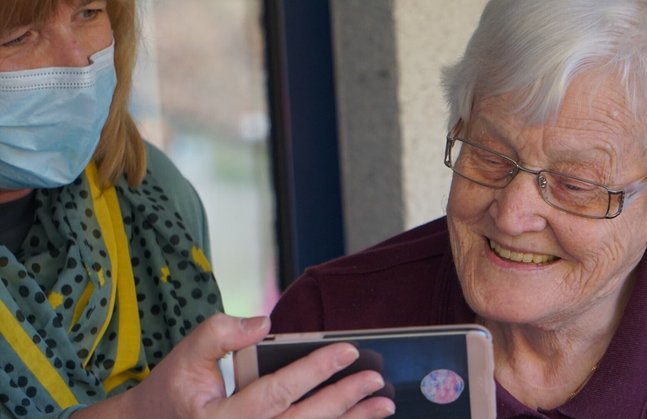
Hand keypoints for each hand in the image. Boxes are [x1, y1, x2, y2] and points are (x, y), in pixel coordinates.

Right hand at [73, 313, 394, 417]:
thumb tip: (263, 322)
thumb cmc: (174, 391)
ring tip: (382, 405)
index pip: (278, 391)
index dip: (315, 370)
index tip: (348, 349)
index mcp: (222, 418)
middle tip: (376, 379)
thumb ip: (221, 333)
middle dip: (345, 399)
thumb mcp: (186, 355)